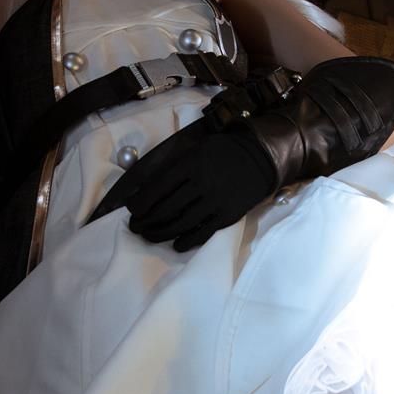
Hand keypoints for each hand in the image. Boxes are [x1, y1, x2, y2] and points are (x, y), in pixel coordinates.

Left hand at [87, 117, 276, 251]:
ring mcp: (216, 201)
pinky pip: (203, 233)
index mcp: (191, 164)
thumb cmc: (224, 151)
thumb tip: (147, 186)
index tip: (131, 211)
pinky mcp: (228, 215)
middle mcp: (202, 183)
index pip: (157, 187)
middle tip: (135, 227)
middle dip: (145, 221)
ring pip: (181, 223)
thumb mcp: (198, 149)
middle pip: (165, 208)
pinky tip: (176, 244)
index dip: (140, 203)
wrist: (262, 157)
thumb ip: (176, 166)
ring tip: (149, 236)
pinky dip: (186, 241)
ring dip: (160, 233)